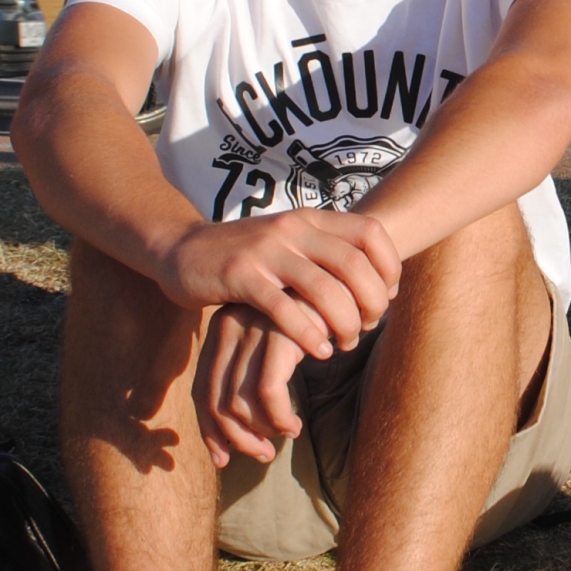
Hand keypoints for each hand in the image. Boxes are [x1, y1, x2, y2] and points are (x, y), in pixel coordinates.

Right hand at [158, 209, 399, 367]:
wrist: (181, 249)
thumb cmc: (246, 255)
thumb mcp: (290, 243)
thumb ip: (327, 253)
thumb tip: (379, 282)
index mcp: (310, 219)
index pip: (371, 232)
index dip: (389, 266)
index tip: (388, 297)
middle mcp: (292, 228)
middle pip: (355, 264)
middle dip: (372, 302)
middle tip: (370, 327)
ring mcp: (266, 251)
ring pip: (325, 289)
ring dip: (345, 322)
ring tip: (345, 344)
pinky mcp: (240, 276)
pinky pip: (284, 309)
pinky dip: (308, 334)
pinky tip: (318, 351)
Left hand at [194, 302, 311, 468]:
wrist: (343, 280)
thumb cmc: (309, 318)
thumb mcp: (272, 343)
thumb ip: (251, 374)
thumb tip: (236, 430)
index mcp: (221, 329)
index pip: (202, 391)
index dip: (210, 431)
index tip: (223, 458)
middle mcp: (228, 327)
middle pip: (215, 401)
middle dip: (235, 439)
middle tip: (261, 455)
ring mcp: (251, 330)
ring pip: (238, 403)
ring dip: (260, 432)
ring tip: (284, 437)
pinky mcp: (278, 335)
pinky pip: (268, 394)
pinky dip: (279, 419)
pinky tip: (294, 426)